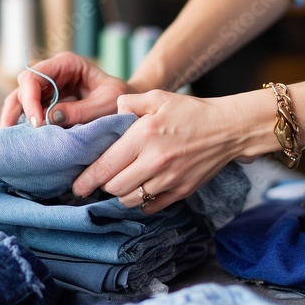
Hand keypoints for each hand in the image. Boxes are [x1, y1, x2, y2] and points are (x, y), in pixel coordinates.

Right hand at [0, 52, 138, 127]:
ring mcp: (49, 88)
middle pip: (24, 87)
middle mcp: (54, 72)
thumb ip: (80, 111)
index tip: (38, 122)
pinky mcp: (48, 103)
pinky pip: (28, 111)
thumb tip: (49, 118)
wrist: (130, 107)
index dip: (30, 98)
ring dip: (15, 117)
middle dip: (23, 109)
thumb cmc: (121, 100)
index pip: (35, 75)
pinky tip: (20, 140)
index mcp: (67, 63)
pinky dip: (23, 124)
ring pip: (21, 99)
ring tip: (11, 139)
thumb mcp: (106, 104)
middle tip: (27, 134)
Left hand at [72, 90, 266, 212]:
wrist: (228, 129)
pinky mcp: (181, 192)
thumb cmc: (191, 111)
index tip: (77, 185)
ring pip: (130, 200)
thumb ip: (129, 102)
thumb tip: (111, 112)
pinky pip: (150, 207)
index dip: (86, 179)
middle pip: (114, 187)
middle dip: (102, 186)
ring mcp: (169, 180)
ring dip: (120, 195)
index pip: (106, 166)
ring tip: (120, 184)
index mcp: (145, 136)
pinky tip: (141, 189)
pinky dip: (141, 202)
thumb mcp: (159, 97)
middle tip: (99, 181)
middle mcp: (155, 161)